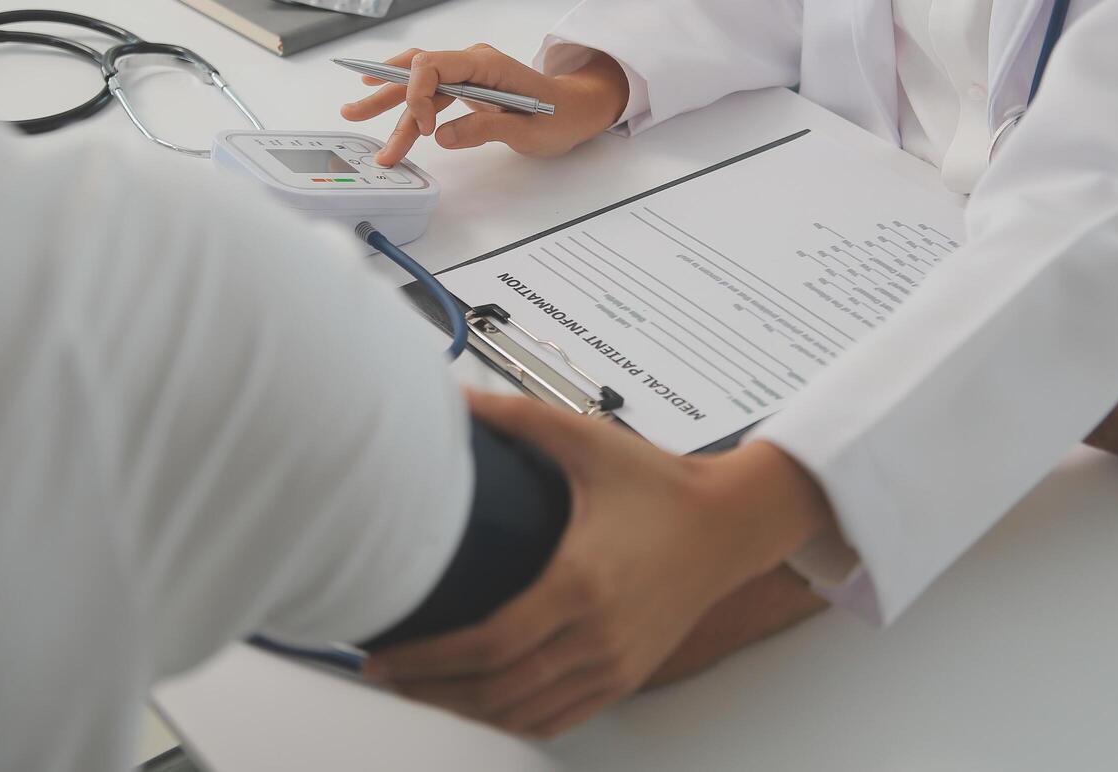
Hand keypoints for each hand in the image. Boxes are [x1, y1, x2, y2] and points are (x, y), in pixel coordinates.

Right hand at [338, 44, 629, 164]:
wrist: (577, 110)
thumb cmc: (561, 116)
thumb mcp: (530, 130)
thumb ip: (487, 129)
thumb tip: (445, 136)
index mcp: (487, 64)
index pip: (434, 64)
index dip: (418, 94)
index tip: (425, 130)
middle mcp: (472, 62)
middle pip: (418, 71)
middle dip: (385, 93)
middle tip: (352, 112)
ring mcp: (467, 74)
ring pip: (419, 85)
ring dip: (390, 105)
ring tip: (354, 115)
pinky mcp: (465, 88)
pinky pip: (431, 96)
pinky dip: (409, 110)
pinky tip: (384, 111)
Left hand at [363, 390, 832, 738]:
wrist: (732, 521)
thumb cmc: (663, 484)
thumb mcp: (589, 442)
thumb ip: (519, 418)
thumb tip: (457, 397)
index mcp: (580, 584)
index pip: (488, 645)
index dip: (429, 659)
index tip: (384, 657)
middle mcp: (597, 636)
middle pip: (495, 689)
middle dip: (430, 690)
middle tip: (385, 676)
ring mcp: (614, 663)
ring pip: (523, 713)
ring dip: (465, 710)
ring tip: (421, 689)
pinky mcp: (626, 674)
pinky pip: (559, 718)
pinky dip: (512, 720)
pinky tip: (481, 704)